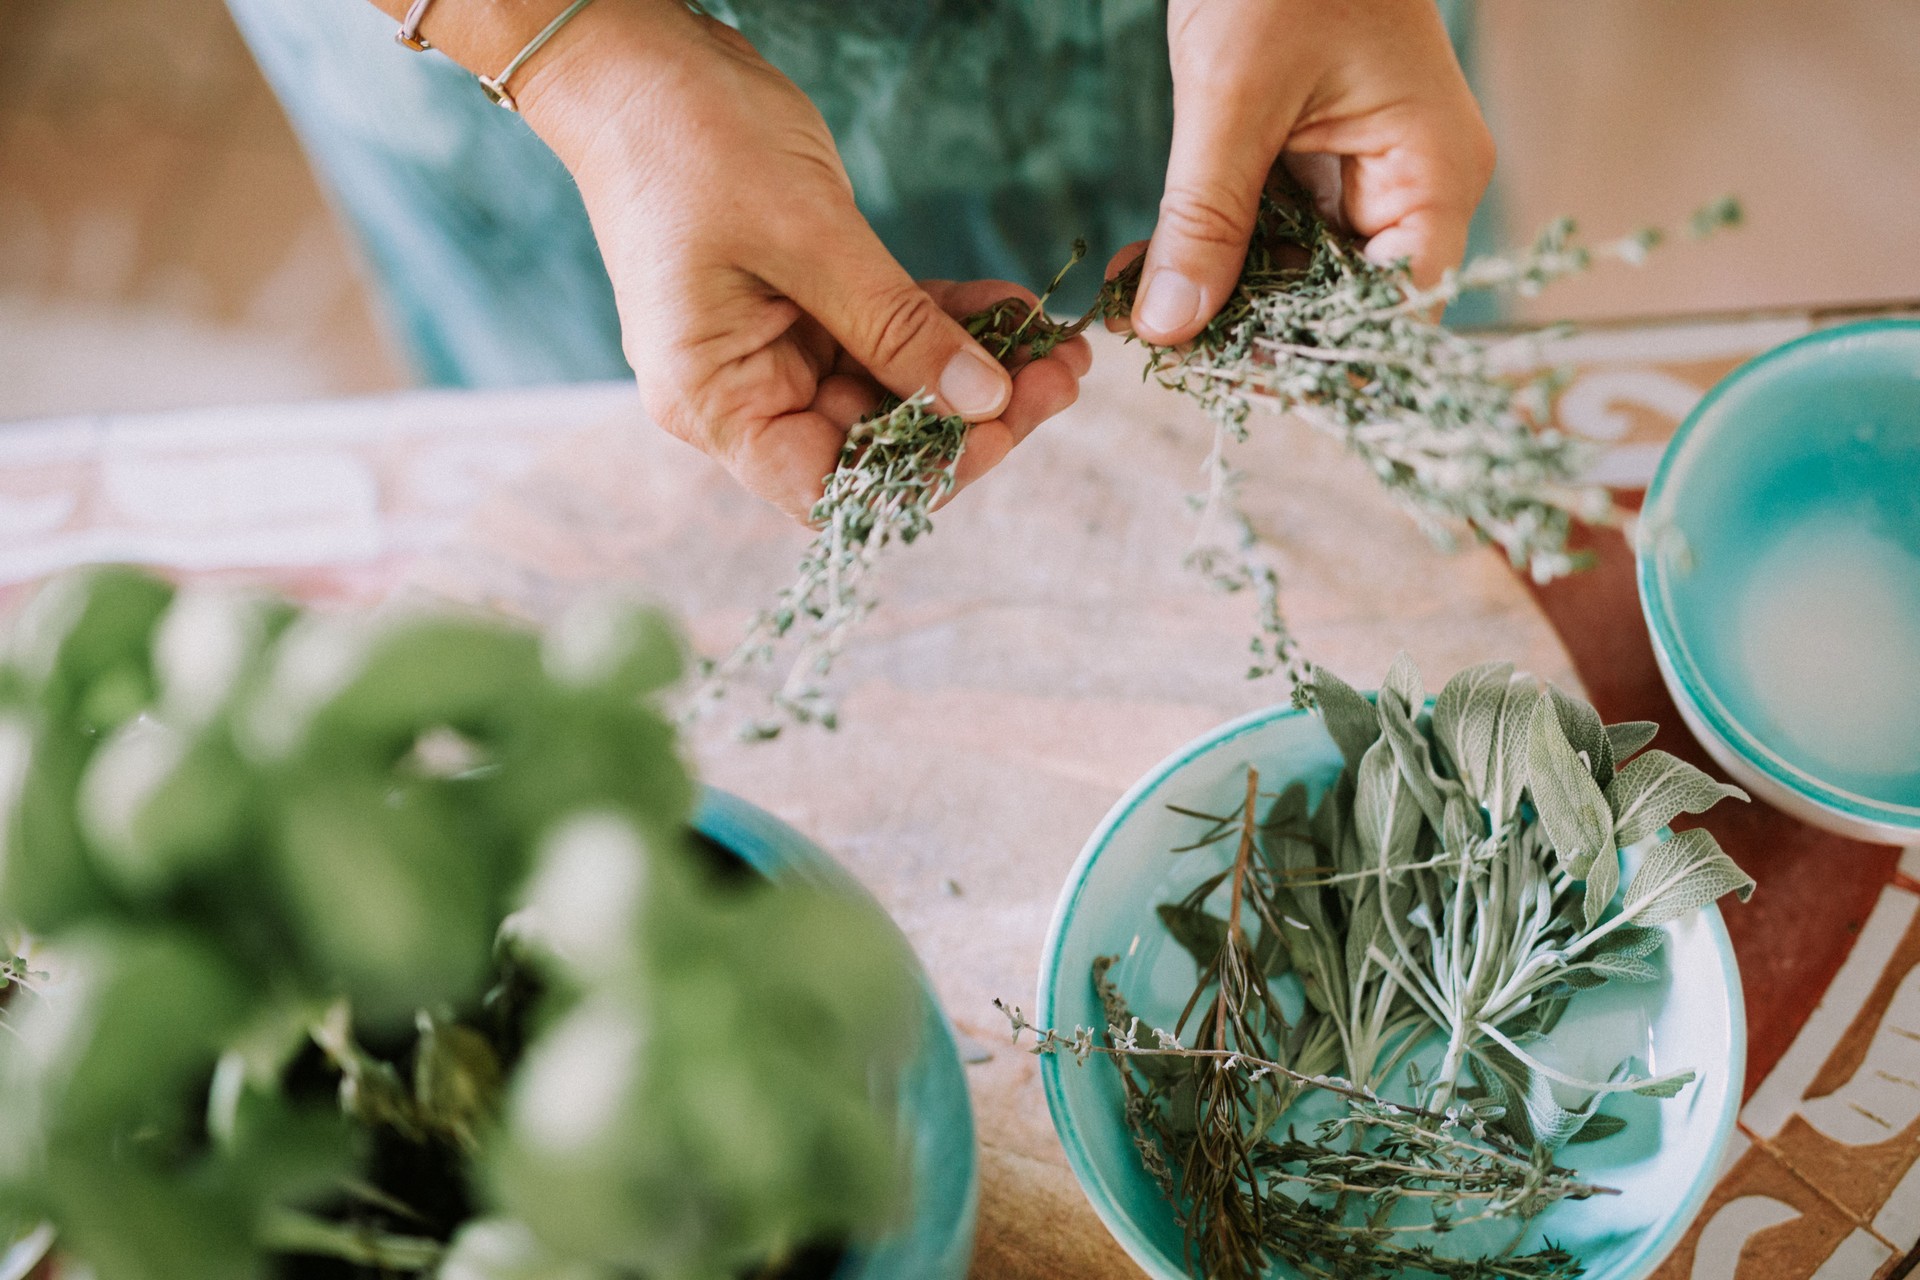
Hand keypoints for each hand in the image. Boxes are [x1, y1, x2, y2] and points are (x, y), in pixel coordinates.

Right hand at [516, 5, 1089, 519]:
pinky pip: (887, 333)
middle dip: (973, 415)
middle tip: (1061, 376)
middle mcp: (742, 392)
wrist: (636, 57)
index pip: (828, 487)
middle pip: (874, 444)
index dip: (921, 476)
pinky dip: (946, 323)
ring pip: (893, 388)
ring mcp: (773, 349)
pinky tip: (1010, 305)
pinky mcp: (802, 305)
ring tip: (1057, 345)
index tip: (1003, 429)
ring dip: (975, 369)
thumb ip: (896, 327)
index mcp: (716, 401)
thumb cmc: (690, 141)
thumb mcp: (808, 237)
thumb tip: (984, 402)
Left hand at [1117, 0, 1495, 342]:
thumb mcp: (1232, 95)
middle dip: (1249, 329)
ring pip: (1295, 272)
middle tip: (1161, 346)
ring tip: (1136, 310)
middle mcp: (1411, 186)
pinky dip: (1209, 250)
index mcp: (1431, 175)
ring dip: (1217, 294)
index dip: (1315, 357)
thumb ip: (1206, 218)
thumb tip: (1173, 327)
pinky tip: (1143, 270)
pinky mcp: (1315, 158)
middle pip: (1340, 303)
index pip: (1392, 314)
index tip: (1228, 377)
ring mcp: (1363, 173)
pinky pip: (1268, 229)